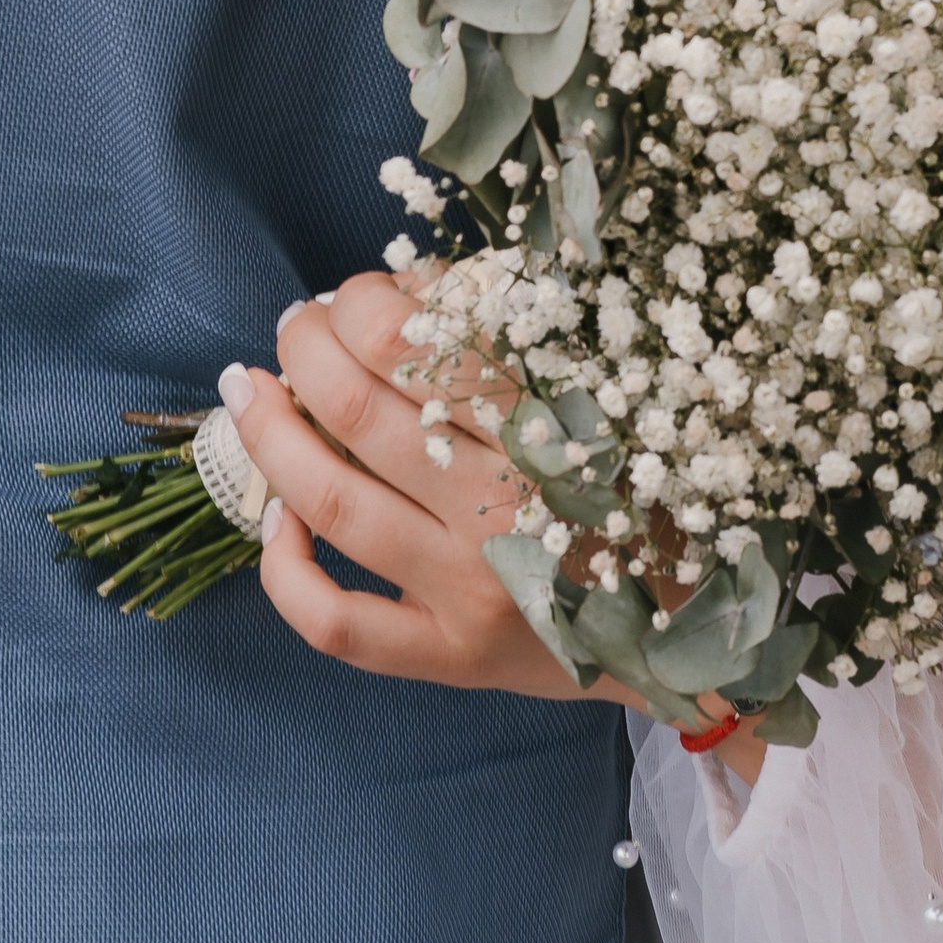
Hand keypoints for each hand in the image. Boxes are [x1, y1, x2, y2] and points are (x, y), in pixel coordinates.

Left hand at [226, 274, 767, 775]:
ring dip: (269, 435)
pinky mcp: (448, 656)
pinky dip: (286, 570)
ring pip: (330, 501)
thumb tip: (407, 286)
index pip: (422, 341)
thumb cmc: (644, 491)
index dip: (364, 304)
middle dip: (306, 349)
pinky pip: (337, 623)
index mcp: (553, 425)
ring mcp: (470, 590)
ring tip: (248, 391)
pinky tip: (275, 519)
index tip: (354, 292)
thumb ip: (516, 342)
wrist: (695, 630)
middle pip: (360, 409)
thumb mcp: (605, 394)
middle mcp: (507, 509)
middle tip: (295, 325)